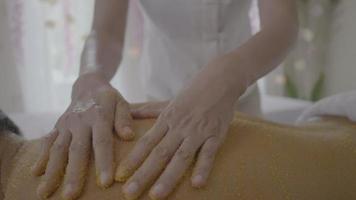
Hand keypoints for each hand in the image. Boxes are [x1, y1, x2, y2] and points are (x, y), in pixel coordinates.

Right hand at [31, 72, 134, 199]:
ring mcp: (66, 124)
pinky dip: (41, 158)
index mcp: (99, 116)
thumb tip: (130, 135)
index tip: (106, 182)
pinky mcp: (57, 126)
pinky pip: (47, 142)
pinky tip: (36, 173)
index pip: (102, 142)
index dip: (104, 162)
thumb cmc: (109, 99)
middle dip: (73, 174)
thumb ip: (124, 118)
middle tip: (70, 196)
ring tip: (45, 193)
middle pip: (76, 150)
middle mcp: (80, 121)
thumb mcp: (121, 103)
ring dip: (52, 172)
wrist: (88, 86)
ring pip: (58, 149)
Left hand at [116, 87, 234, 198]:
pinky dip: (203, 167)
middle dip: (143, 174)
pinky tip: (196, 184)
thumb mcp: (168, 102)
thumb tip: (127, 112)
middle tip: (129, 193)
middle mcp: (179, 127)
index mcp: (166, 120)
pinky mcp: (215, 134)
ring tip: (156, 195)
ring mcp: (198, 132)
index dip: (132, 160)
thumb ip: (148, 110)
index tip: (119, 176)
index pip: (145, 143)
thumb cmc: (192, 93)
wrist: (220, 80)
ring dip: (168, 177)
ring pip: (181, 157)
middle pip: (159, 153)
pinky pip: (209, 153)